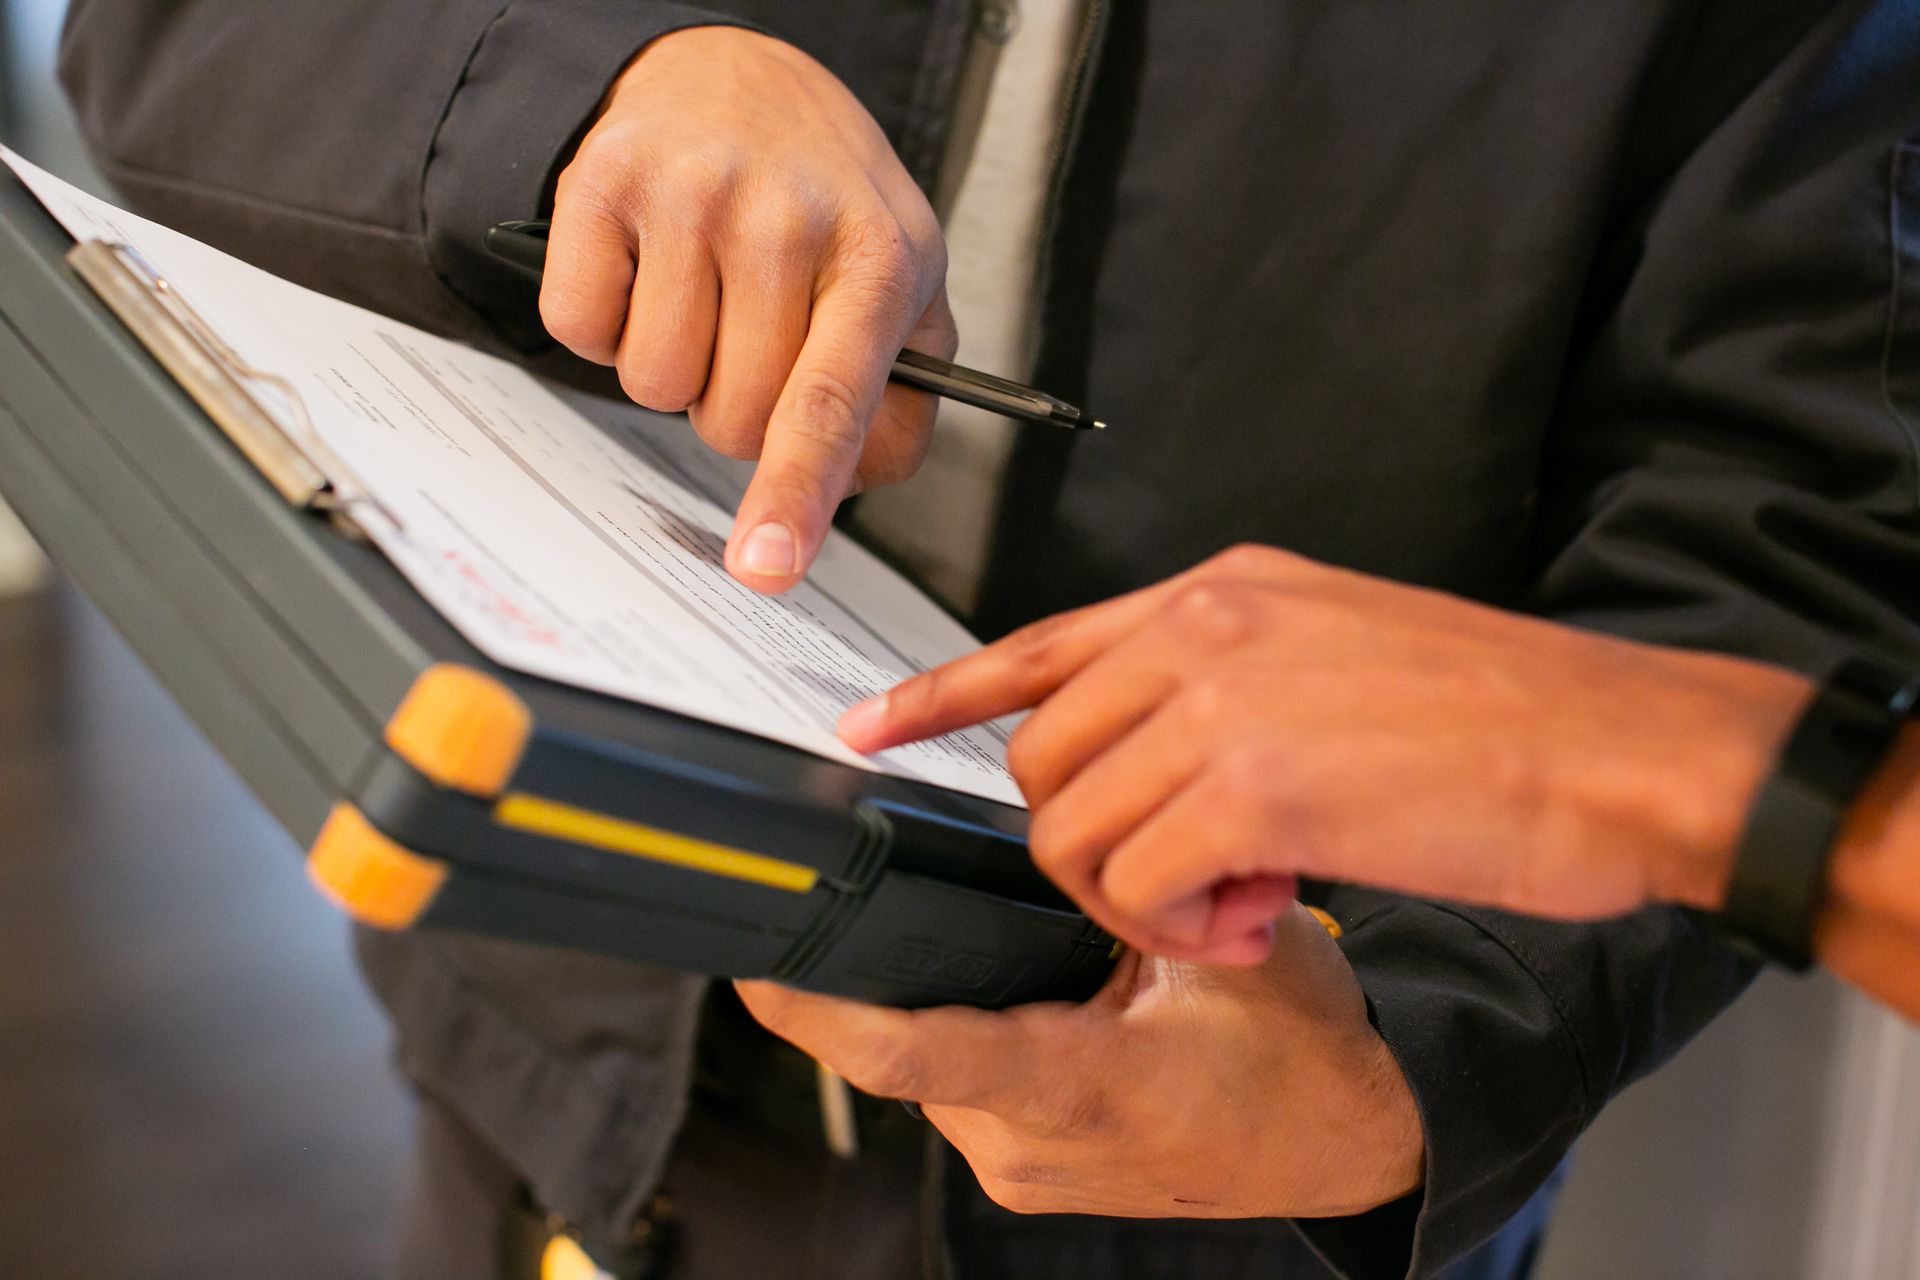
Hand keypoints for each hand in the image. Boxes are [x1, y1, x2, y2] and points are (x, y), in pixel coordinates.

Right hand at [543, 27, 953, 590]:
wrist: (735, 74)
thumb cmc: (824, 199)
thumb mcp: (900, 283)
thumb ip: (897, 402)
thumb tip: (841, 490)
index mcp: (878, 257)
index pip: (829, 401)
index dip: (794, 493)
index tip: (768, 565)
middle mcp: (783, 219)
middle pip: (729, 420)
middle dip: (735, 409)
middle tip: (752, 332)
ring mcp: (688, 195)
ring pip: (652, 383)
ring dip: (672, 365)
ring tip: (703, 292)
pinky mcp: (600, 184)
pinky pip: (578, 330)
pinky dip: (605, 324)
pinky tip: (646, 268)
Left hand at [738, 904, 1423, 1218]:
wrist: (1354, 1138)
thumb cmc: (1304, 1052)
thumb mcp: (1221, 947)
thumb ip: (1120, 891)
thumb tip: (1040, 830)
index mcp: (1077, 1089)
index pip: (911, 1054)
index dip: (816, 1010)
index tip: (754, 964)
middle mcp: (1032, 1145)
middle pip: (898, 1048)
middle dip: (871, 973)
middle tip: (854, 894)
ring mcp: (1027, 1165)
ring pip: (924, 1068)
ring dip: (921, 1000)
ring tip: (966, 931)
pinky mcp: (1031, 1164)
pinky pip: (958, 1088)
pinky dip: (958, 1027)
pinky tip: (999, 979)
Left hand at [838, 545, 1810, 961]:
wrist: (1624, 749)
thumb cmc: (1505, 715)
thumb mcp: (1340, 646)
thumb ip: (1228, 678)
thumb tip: (1156, 748)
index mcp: (1223, 590)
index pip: (1040, 639)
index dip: (942, 693)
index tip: (871, 729)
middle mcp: (1203, 628)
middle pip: (1041, 756)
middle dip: (1082, 843)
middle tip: (1180, 884)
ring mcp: (1220, 701)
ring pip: (1074, 828)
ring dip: (1137, 897)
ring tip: (1236, 906)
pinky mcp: (1251, 788)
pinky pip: (1137, 884)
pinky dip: (1181, 927)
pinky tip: (1259, 920)